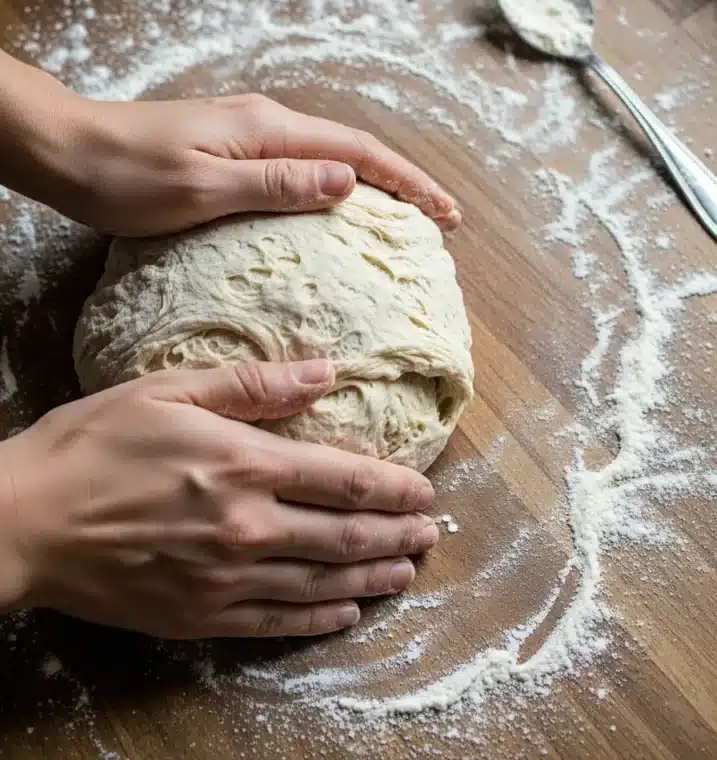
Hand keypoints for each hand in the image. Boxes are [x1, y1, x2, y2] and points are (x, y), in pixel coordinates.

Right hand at [0, 359, 437, 638]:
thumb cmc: (93, 444)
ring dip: (373, 578)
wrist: (23, 522)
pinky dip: (320, 620)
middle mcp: (248, 527)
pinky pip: (277, 623)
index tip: (425, 492)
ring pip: (323, 584)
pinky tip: (347, 615)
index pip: (346, 478)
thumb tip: (324, 371)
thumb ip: (253, 384)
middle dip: (397, 535)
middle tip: (431, 535)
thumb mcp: (169, 391)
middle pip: (346, 537)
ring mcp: (226, 579)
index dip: (395, 487)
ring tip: (406, 572)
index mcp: (245, 464)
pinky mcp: (200, 616)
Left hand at [54, 92, 460, 235]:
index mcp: (268, 130)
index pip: (357, 154)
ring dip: (369, 184)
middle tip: (439, 220)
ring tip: (400, 217)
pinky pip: (297, 163)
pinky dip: (331, 185)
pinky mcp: (229, 145)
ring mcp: (247, 131)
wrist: (67, 149)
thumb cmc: (126, 176)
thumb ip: (277, 185)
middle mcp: (266, 121)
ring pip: (326, 156)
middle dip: (400, 183)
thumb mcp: (202, 189)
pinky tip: (333, 207)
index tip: (446, 212)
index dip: (407, 183)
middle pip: (351, 150)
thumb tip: (348, 184)